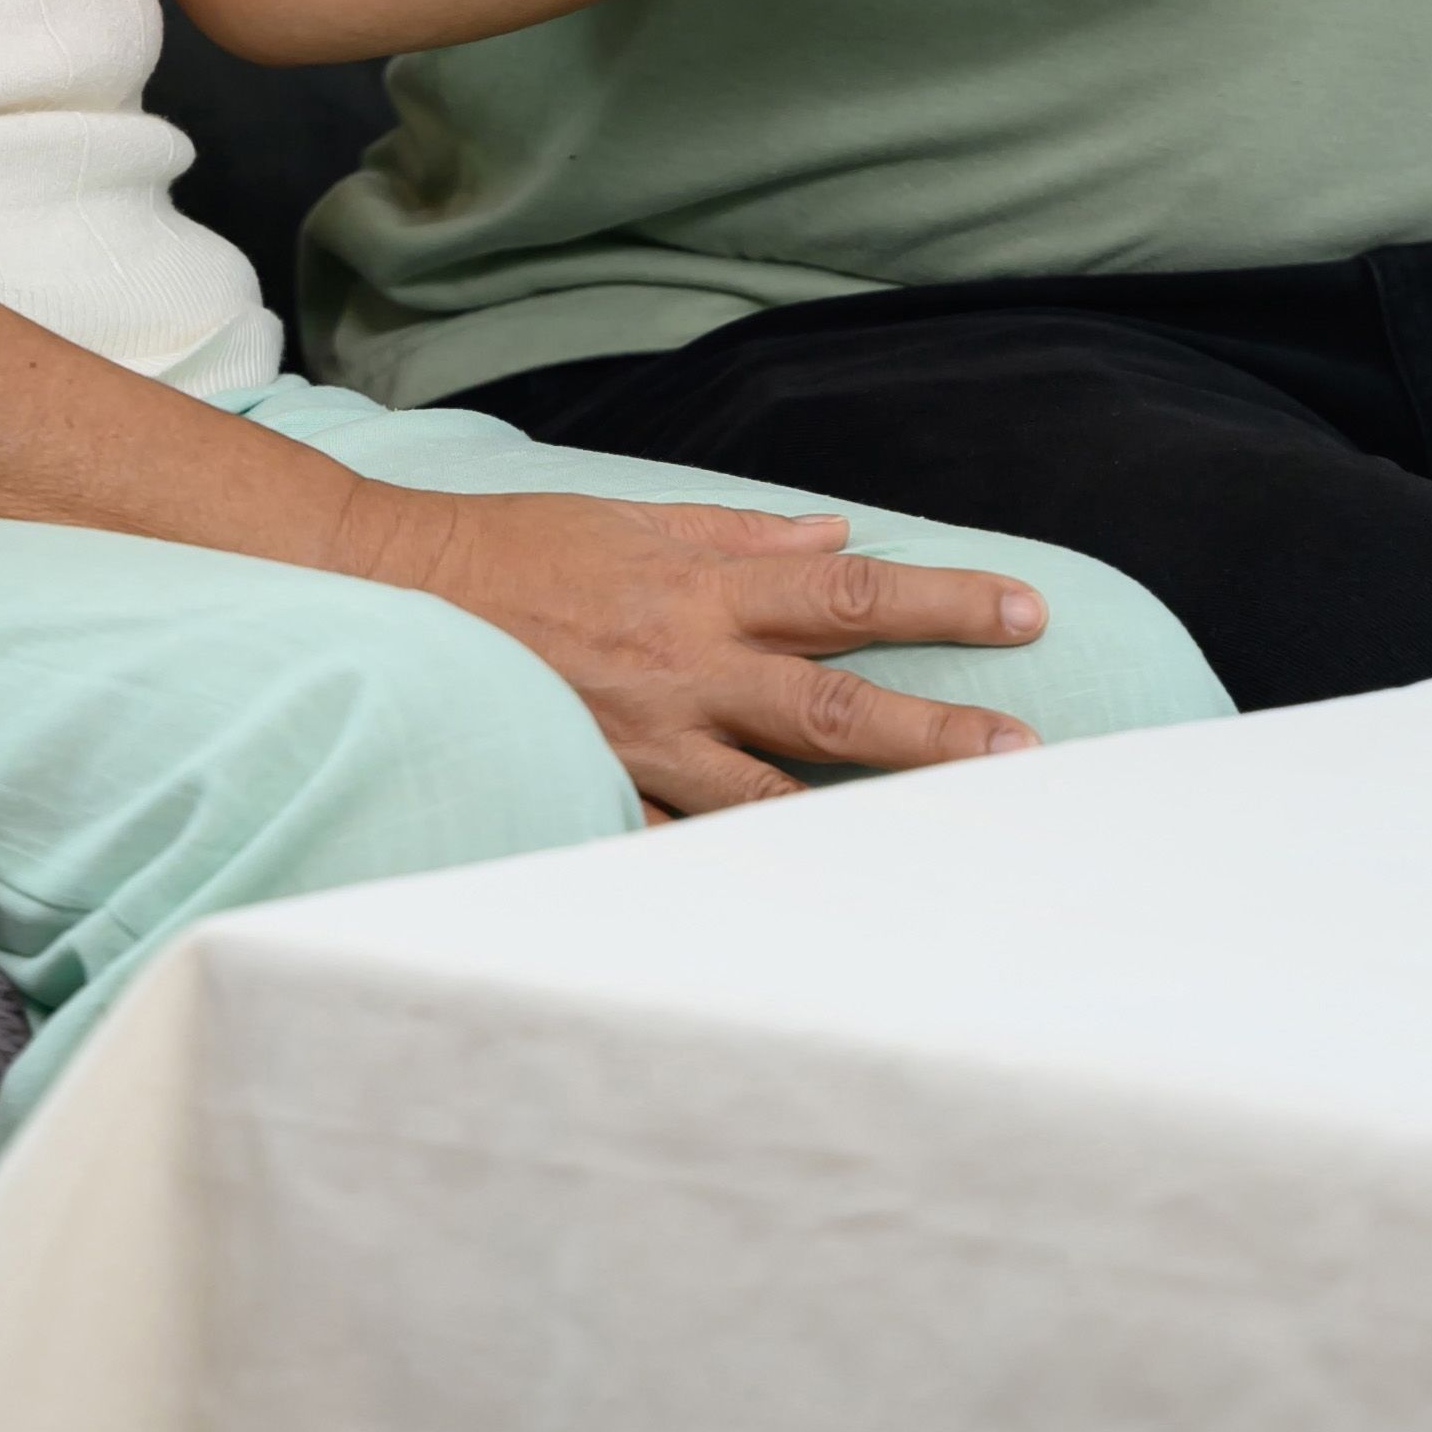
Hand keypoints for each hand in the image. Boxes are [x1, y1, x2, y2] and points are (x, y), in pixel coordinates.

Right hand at [351, 484, 1049, 814]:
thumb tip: (839, 538)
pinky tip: (805, 915)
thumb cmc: (525, 547)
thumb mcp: (639, 516)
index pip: (852, 591)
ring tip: (951, 845)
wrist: (401, 591)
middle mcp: (690, 665)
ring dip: (869, 821)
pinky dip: (737, 882)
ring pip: (778, 797)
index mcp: (706, 586)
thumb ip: (745, 535)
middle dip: (939, 731)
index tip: (1026, 611)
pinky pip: (681, 851)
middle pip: (837, 703)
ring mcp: (649, 742)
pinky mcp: (606, 793)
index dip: (944, 600)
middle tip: (1029, 753)